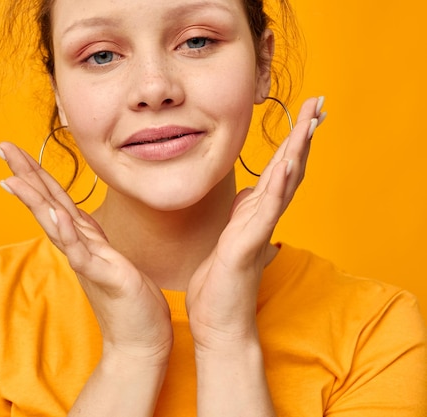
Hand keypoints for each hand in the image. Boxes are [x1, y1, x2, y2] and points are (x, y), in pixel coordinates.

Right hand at [0, 142, 172, 364]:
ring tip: (13, 179)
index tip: (11, 146)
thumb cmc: (129, 299)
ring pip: (56, 225)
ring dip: (36, 202)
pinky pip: (82, 253)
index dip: (33, 171)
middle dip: (24, 174)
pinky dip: (68, 234)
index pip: (53, 197)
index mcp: (82, 237)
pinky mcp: (105, 277)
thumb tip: (73, 215)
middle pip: (47, 203)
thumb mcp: (107, 255)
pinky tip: (56, 215)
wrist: (140, 340)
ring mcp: (88, 261)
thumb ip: (88, 235)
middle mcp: (79, 246)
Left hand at [186, 97, 325, 349]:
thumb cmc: (221, 282)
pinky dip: (278, 186)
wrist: (218, 321)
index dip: (293, 140)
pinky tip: (286, 163)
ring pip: (285, 184)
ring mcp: (259, 230)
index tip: (305, 112)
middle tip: (319, 102)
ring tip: (310, 121)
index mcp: (256, 213)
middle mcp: (263, 218)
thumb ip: (243, 214)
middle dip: (303, 135)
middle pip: (290, 168)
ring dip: (298, 151)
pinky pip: (267, 210)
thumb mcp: (230, 237)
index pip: (281, 170)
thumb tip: (250, 194)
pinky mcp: (249, 244)